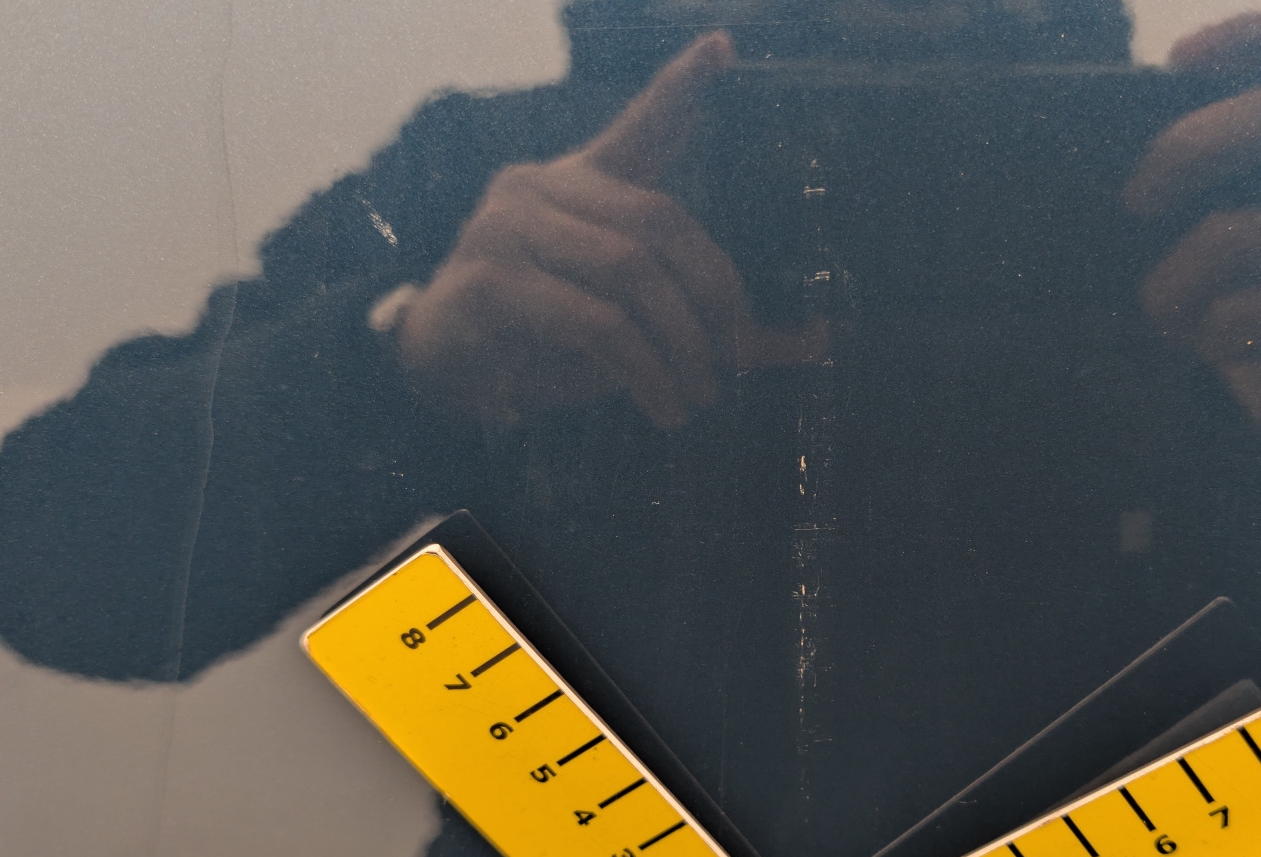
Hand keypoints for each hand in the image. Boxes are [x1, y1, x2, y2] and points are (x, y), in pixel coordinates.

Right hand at [399, 31, 816, 428]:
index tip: (723, 47)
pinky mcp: (491, 284)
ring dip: (680, 343)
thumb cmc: (545, 342)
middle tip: (738, 358)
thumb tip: (816, 340)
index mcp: (581, 183)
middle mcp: (541, 188)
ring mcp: (507, 229)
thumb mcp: (638, 328)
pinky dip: (642, 370)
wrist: (444, 377)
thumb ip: (716, 327)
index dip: (679, 87)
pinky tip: (663, 405)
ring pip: (629, 272)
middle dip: (714, 294)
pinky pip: (593, 322)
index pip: (640, 127)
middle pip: (659, 222)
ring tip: (701, 395)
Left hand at [1126, 14, 1260, 426]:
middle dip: (1192, 146)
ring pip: (1250, 231)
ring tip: (1162, 309)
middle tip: (1134, 200)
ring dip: (1178, 281)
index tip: (1180, 62)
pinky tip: (1210, 343)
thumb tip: (1122, 182)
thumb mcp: (1218, 219)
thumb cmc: (1240, 286)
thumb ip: (1194, 181)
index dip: (1258, 37)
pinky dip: (1215, 331)